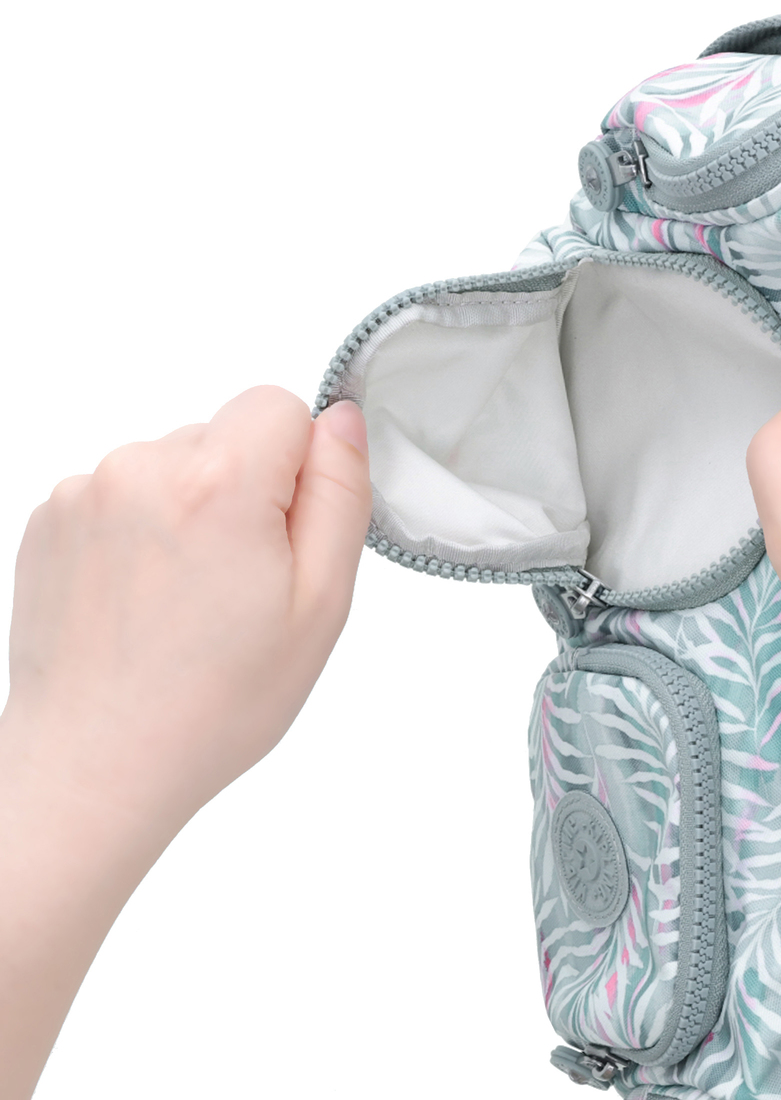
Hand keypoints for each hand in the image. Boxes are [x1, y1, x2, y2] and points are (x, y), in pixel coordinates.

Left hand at [0, 387, 371, 1099]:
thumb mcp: (320, 604)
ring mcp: (86, 492)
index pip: (281, 404)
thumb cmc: (213, 702)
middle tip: (240, 583)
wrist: (96, 765)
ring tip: (188, 598)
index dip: (300, 467)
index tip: (285, 535)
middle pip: (226, 434)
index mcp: (216, 484)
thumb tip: (340, 419)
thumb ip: (339, 493)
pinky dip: (144, 529)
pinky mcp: (50, 518)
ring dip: (193, 509)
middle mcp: (140, 469)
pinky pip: (124, 491)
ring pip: (175, 463)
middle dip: (246, 490)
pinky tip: (147, 597)